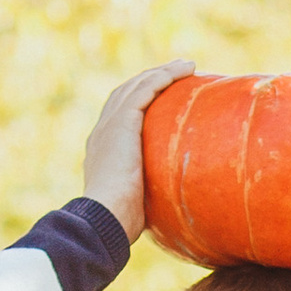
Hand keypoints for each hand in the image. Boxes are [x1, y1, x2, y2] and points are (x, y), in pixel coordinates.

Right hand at [80, 63, 194, 239]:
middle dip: (152, 80)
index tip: (164, 98)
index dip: (141, 102)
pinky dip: (162, 78)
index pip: (121, 116)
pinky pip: (144, 91)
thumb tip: (177, 211)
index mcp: (103, 150)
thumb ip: (150, 196)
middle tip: (179, 73)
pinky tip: (182, 72)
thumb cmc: (120, 223)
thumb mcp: (137, 205)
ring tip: (187, 66)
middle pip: (127, 93)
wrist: (103, 218)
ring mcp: (110, 125)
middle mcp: (102, 132)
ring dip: (163, 72)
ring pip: (137, 86)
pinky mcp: (122, 123)